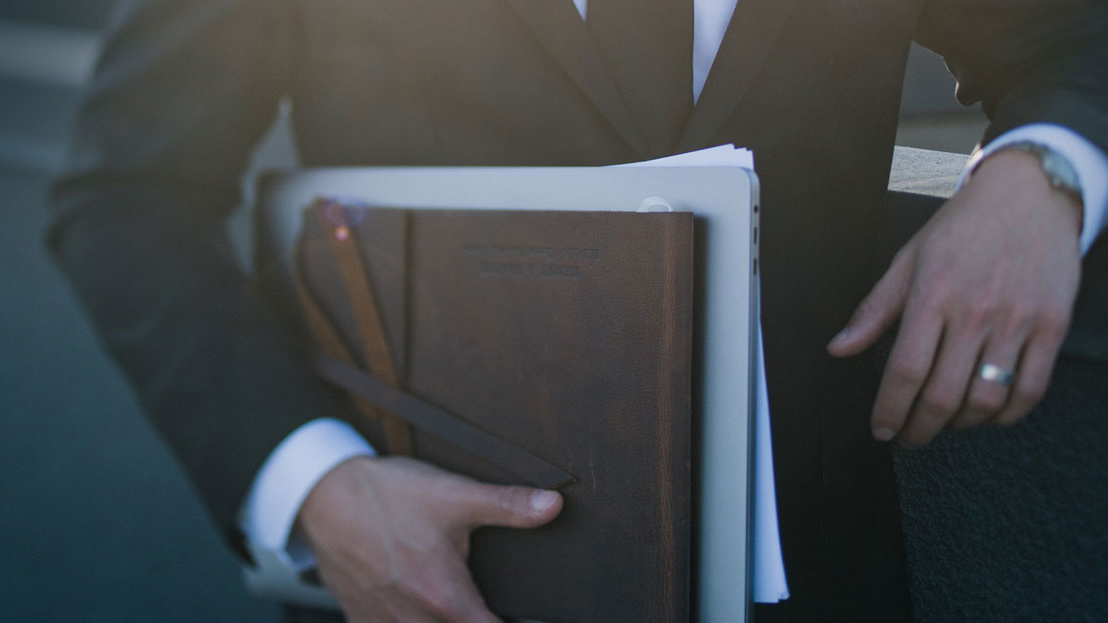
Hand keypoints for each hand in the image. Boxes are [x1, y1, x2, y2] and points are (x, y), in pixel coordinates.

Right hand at [295, 455, 562, 622]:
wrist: (323, 495)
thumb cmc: (387, 496)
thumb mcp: (454, 494)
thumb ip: (507, 505)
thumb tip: (553, 505)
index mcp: (445, 598)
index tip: (519, 617)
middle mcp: (415, 621)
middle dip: (477, 621)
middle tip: (487, 607)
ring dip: (445, 622)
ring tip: (457, 607)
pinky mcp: (362, 621)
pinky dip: (413, 622)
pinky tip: (420, 609)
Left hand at [828, 149, 1082, 446]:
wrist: (1029, 194)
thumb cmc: (964, 226)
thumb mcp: (908, 260)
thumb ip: (874, 310)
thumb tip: (839, 348)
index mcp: (933, 294)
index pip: (904, 370)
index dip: (889, 410)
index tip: (881, 428)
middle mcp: (975, 311)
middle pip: (943, 395)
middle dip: (919, 428)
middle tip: (908, 436)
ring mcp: (1017, 320)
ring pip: (986, 399)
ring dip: (960, 425)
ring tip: (944, 423)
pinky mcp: (1051, 325)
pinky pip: (1030, 388)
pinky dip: (1006, 414)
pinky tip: (988, 414)